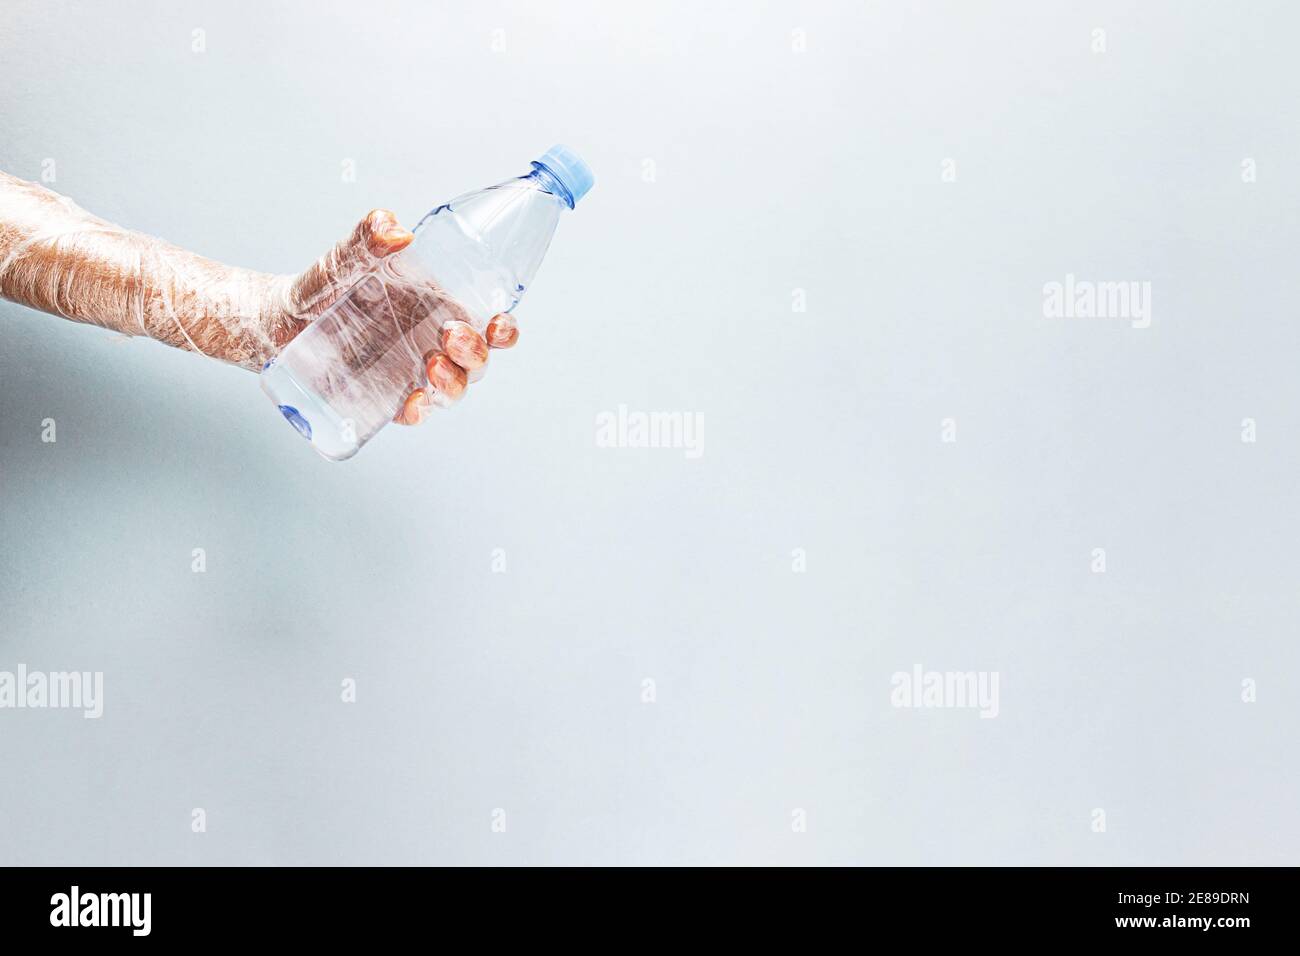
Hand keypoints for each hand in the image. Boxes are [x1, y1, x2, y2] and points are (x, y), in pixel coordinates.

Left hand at [266, 209, 519, 425]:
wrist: (280, 321)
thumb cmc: (322, 286)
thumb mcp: (345, 258)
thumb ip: (367, 237)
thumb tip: (394, 229)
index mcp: (439, 310)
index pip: (489, 325)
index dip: (504, 330)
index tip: (497, 323)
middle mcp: (433, 345)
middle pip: (478, 361)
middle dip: (476, 353)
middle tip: (450, 336)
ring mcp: (412, 374)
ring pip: (454, 390)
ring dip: (454, 383)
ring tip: (431, 364)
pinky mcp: (386, 400)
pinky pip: (414, 413)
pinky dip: (419, 411)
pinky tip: (412, 402)